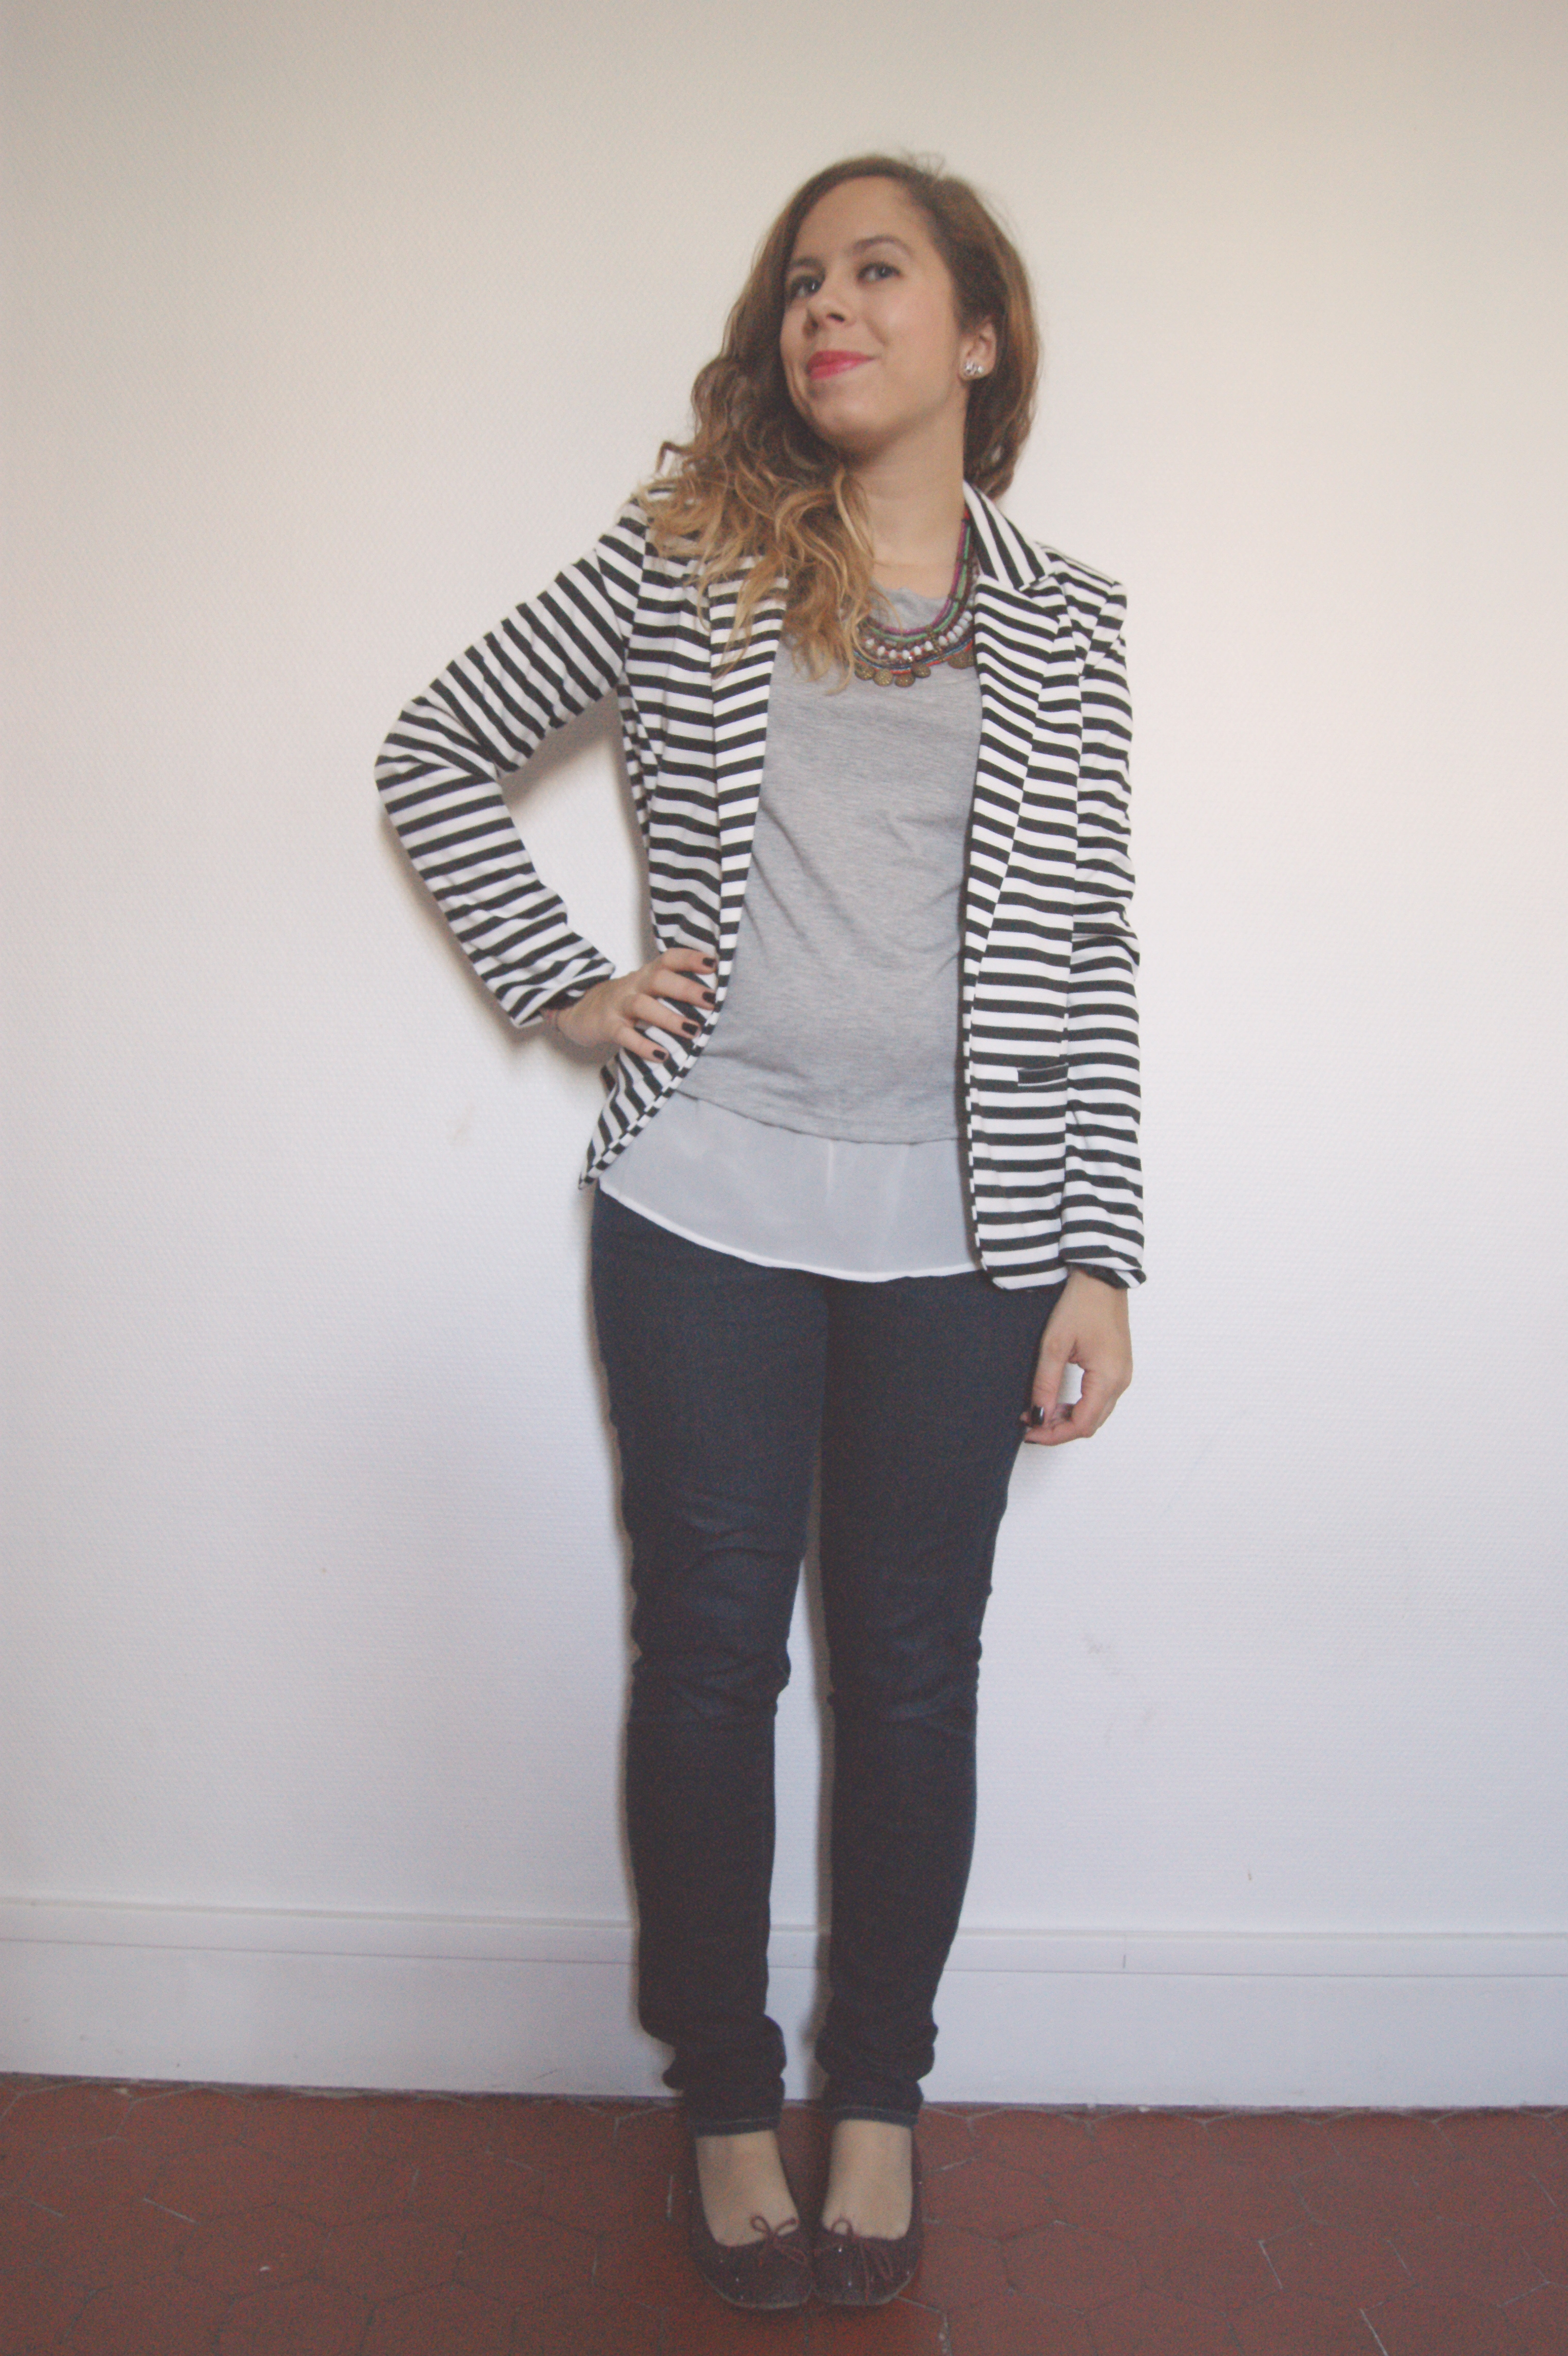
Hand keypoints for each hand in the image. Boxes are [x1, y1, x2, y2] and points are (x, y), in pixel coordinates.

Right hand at [544, 946, 714, 1060]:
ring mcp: (619, 1005)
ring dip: (669, 1018)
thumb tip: (714, 998)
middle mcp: (634, 986)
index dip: (690, 958)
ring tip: (693, 1031)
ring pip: (643, 1005)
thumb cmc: (624, 1001)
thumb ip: (671, 989)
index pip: (669, 959)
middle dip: (686, 988)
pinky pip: (625, 1035)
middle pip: (659, 979)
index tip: (714, 963)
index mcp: (647, 975)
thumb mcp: (646, 989)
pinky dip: (643, 1045)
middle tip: (712, 1000)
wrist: (580, 1010)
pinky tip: (662, 1055)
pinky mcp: (606, 1025)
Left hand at [1022, 1270, 1132, 1445]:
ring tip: (1040, 1411)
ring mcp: (1121, 1375)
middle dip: (1059, 1429)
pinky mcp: (1117, 1368)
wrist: (1101, 1278)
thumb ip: (1046, 1384)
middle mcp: (1120, 1381)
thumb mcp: (1055, 1345)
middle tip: (1030, 1423)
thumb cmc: (1082, 1304)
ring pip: (1096, 1413)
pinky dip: (1078, 1405)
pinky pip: (1100, 1398)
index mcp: (1108, 1378)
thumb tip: (1039, 1414)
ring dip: (1068, 1418)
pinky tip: (1058, 1400)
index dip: (1054, 1434)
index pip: (1082, 1424)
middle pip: (1090, 1423)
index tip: (1030, 1432)